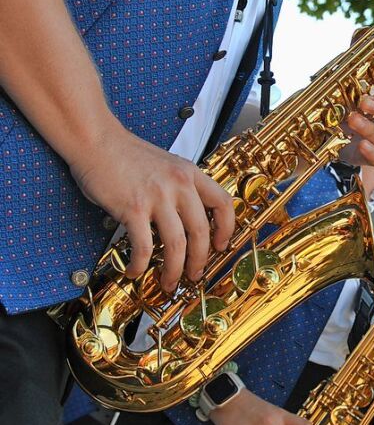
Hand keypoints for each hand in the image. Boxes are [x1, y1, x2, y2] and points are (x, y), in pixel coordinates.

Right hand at [69, 123, 235, 291]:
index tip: (220, 246)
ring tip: (168, 283)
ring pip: (177, 244)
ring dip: (174, 270)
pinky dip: (140, 264)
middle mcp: (179, 184)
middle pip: (201, 231)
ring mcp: (157, 196)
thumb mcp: (167, 164)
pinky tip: (135, 271)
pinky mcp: (133, 208)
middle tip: (194, 276)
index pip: (223, 203)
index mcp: (190, 173)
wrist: (97, 141)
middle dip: (199, 261)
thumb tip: (188, 219)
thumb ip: (180, 187)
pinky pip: (143, 246)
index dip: (226, 229)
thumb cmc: (127, 155)